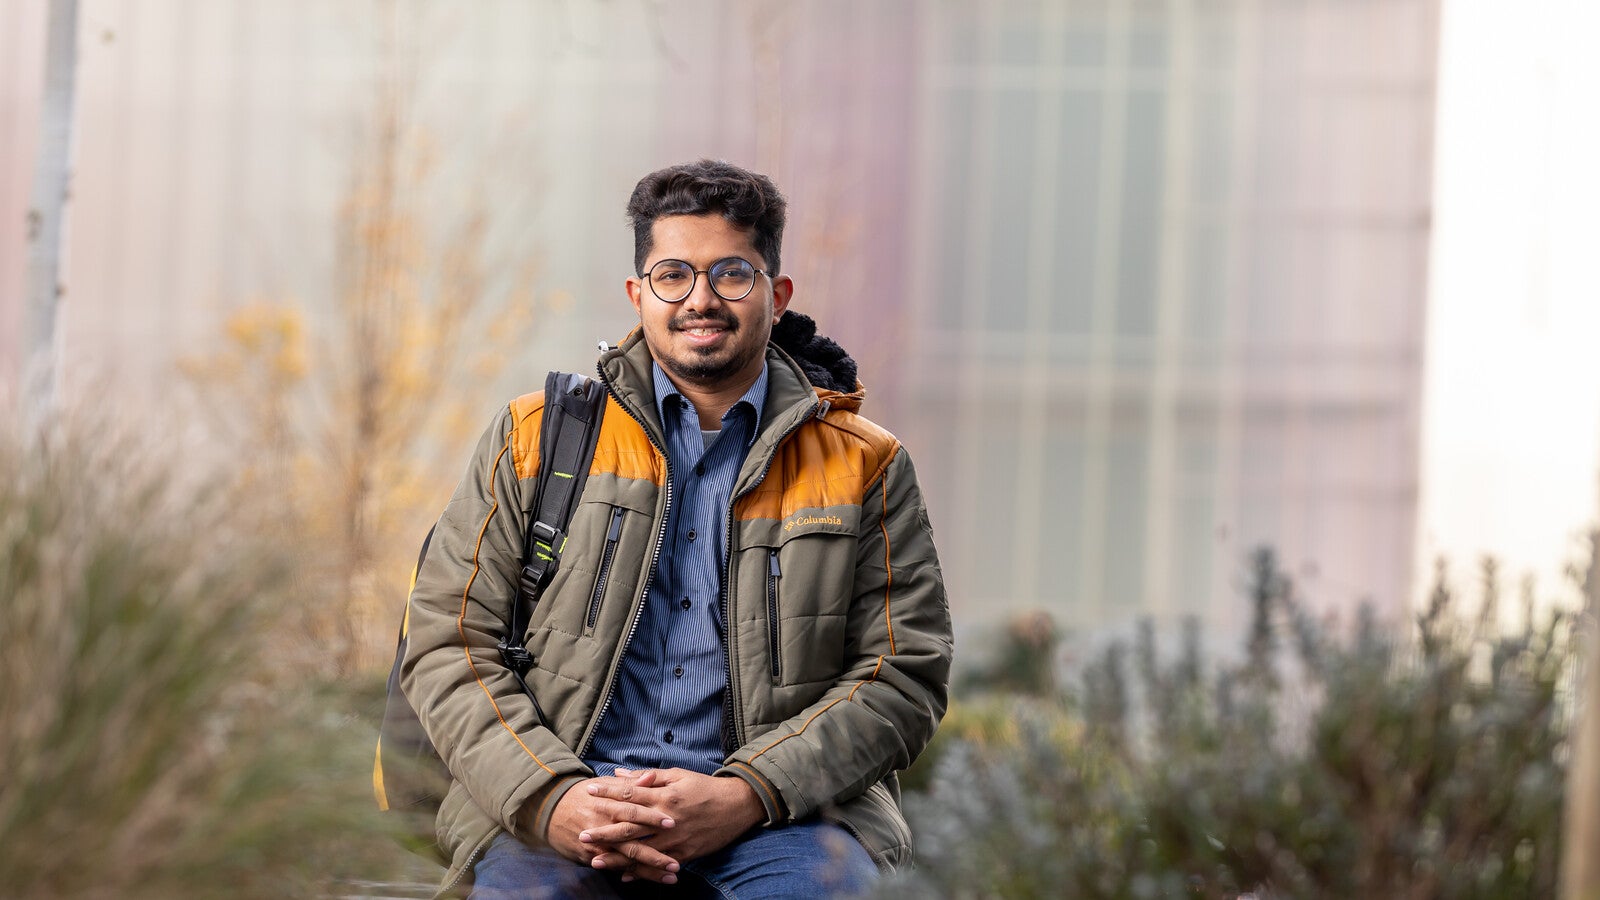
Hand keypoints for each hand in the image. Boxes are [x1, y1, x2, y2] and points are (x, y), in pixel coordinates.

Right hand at [546, 778, 681, 883]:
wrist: (550, 810)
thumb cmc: (584, 795)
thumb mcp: (604, 785)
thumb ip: (630, 784)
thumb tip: (651, 777)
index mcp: (608, 805)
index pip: (634, 811)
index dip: (653, 817)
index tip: (673, 823)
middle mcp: (603, 827)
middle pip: (632, 842)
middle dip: (655, 854)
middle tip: (676, 863)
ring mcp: (597, 846)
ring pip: (626, 860)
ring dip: (650, 870)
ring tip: (672, 876)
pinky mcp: (591, 857)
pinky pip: (616, 867)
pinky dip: (633, 874)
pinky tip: (651, 879)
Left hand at [581, 768, 764, 865]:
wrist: (738, 805)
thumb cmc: (706, 787)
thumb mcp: (678, 775)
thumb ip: (648, 777)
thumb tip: (620, 772)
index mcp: (666, 795)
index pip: (631, 794)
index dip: (608, 793)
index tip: (589, 792)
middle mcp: (668, 818)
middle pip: (630, 826)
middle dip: (604, 831)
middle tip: (582, 835)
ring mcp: (677, 838)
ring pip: (642, 850)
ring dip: (617, 857)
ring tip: (596, 860)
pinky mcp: (686, 852)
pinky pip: (659, 864)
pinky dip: (642, 872)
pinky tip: (625, 876)